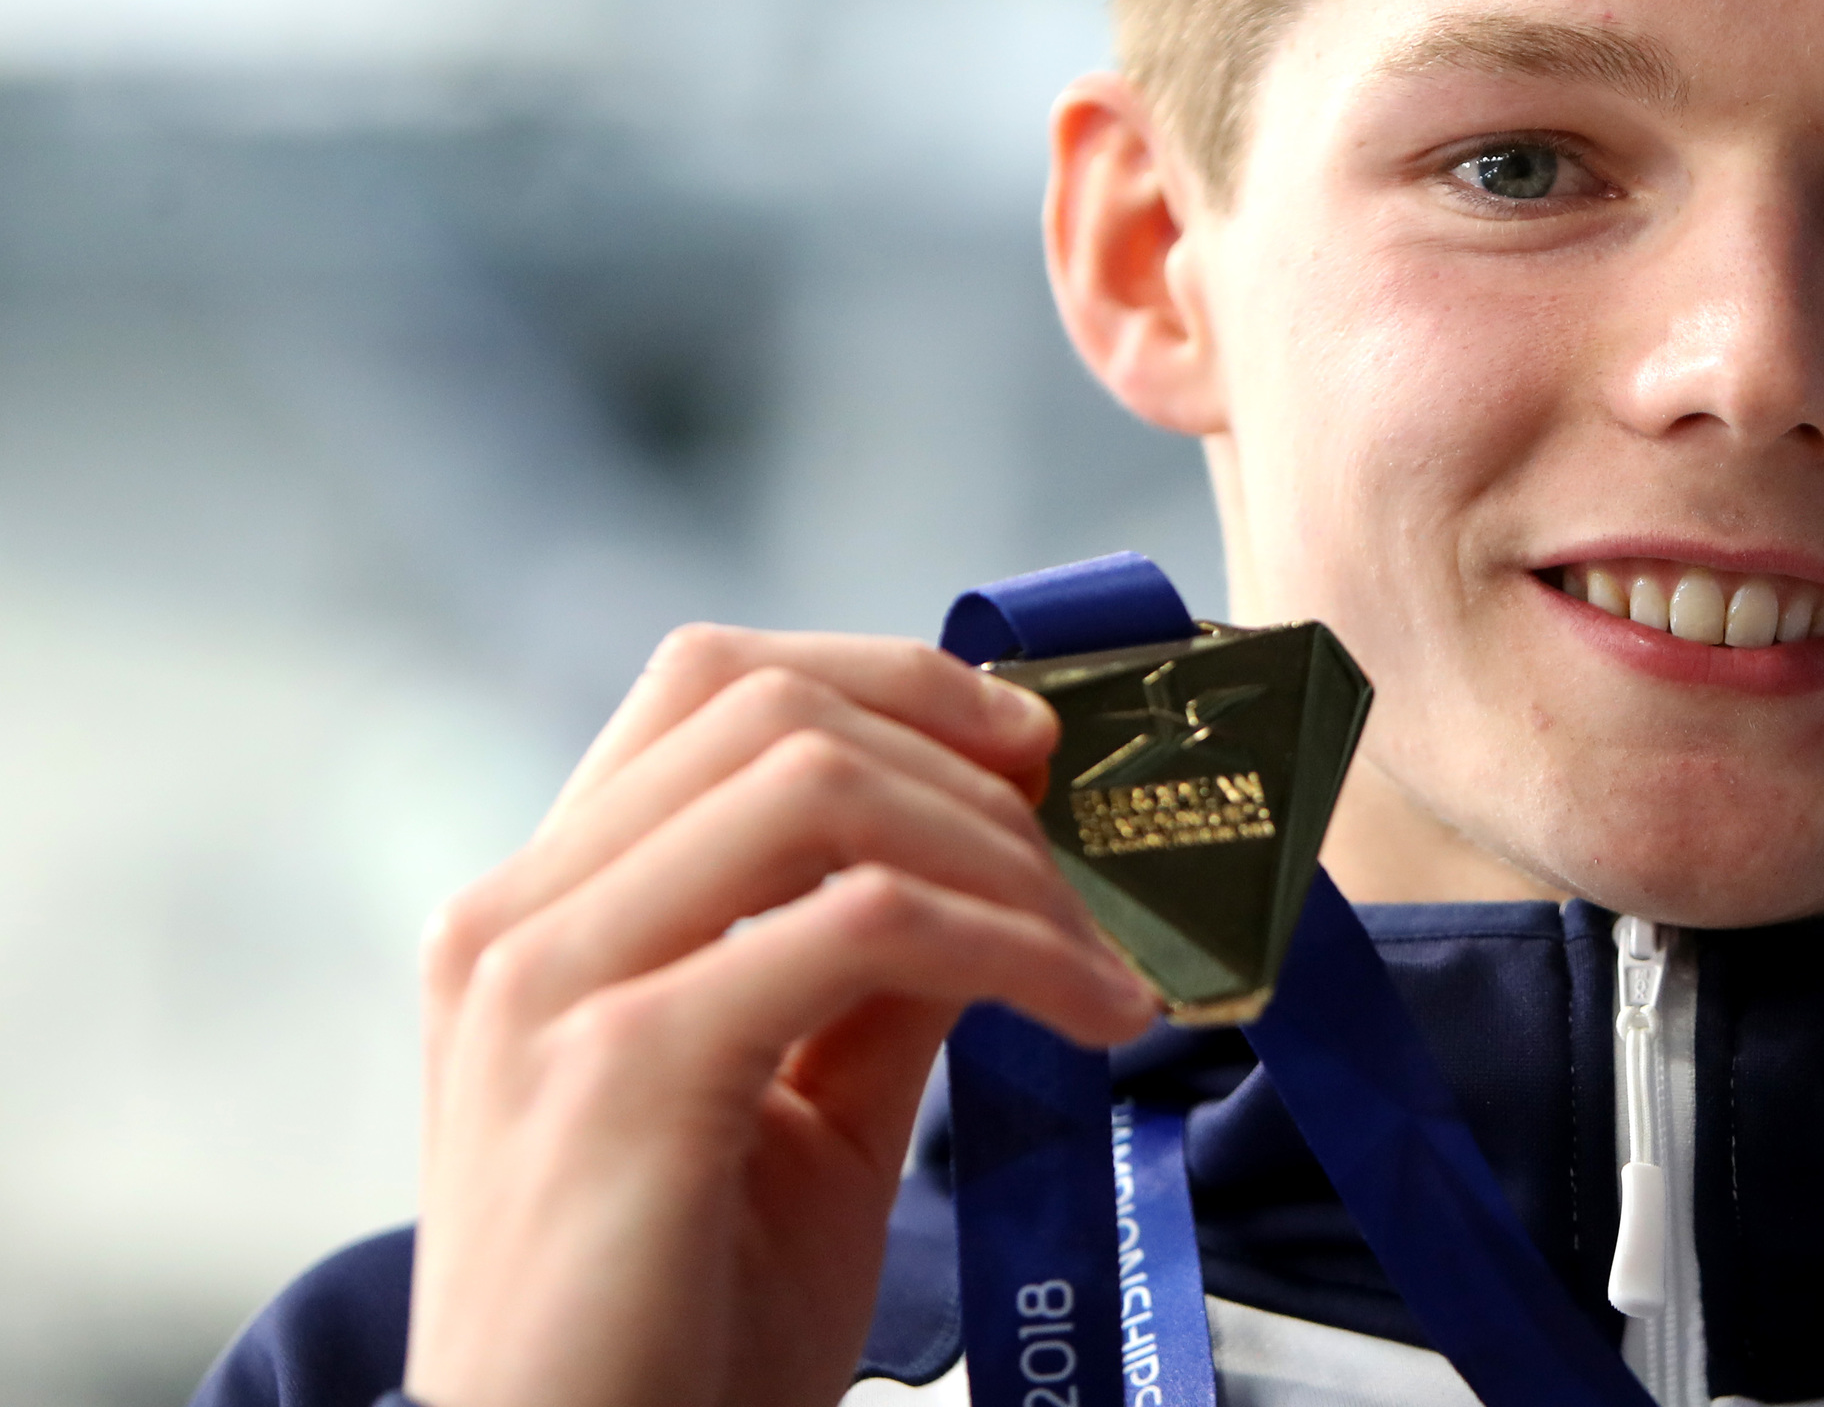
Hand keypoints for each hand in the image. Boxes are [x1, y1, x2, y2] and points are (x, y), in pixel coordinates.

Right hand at [403, 626, 1157, 1406]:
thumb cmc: (679, 1338)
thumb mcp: (803, 1118)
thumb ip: (876, 973)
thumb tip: (1008, 851)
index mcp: (542, 915)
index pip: (711, 685)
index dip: (893, 681)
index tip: (1034, 748)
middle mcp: (518, 920)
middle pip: (768, 700)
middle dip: (967, 750)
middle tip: (1099, 843)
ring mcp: (552, 984)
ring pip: (816, 782)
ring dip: (1005, 850)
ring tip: (1109, 951)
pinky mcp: (624, 1065)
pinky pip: (864, 924)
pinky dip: (1013, 944)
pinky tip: (1093, 1011)